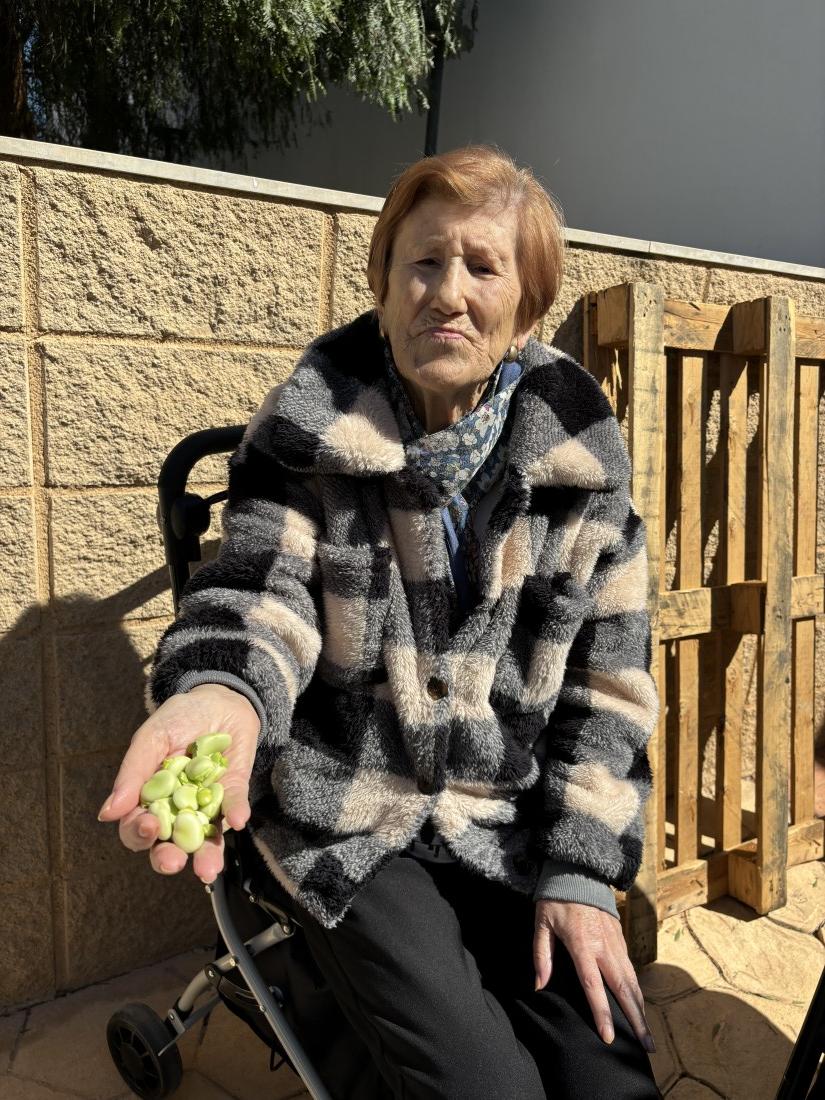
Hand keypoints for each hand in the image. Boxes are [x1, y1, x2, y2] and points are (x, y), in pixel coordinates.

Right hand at [97, 684, 260, 882]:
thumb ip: (132, 773)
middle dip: (166, 858)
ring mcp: (206, 806)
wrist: (221, 697)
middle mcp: (176, 811)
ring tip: (206, 868)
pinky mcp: (234, 795)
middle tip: (172, 859)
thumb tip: (108, 814)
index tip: (148, 827)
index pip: (137, 827)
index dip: (139, 834)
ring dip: (204, 857)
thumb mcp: (152, 738)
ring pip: (203, 841)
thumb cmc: (179, 718)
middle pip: (166, 845)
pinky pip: (234, 810)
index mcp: (148, 799)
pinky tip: (237, 820)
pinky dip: (235, 814)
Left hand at [533, 899, 655, 1052]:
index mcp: (582, 945)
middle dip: (636, 1020)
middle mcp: (604, 947)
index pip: (593, 986)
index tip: (610, 1037)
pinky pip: (631, 968)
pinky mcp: (621, 937)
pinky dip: (637, 989)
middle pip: (623, 989)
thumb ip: (541, 955)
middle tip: (646, 1047)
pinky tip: (639, 1004)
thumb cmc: (556, 898)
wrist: (578, 871)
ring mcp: (616, 942)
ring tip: (647, 1033)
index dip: (601, 1013)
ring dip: (641, 1008)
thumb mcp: (541, 924)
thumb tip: (539, 986)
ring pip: (632, 980)